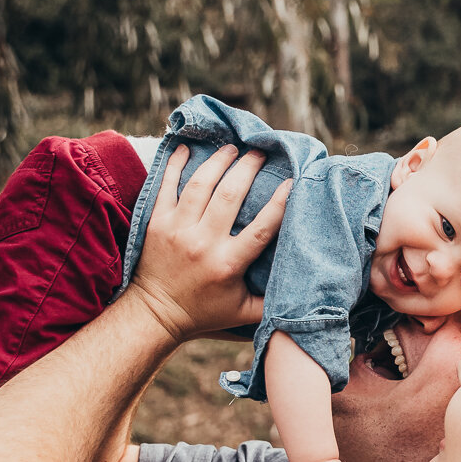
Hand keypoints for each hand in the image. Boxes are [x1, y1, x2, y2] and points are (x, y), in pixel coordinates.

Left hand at [130, 144, 290, 341]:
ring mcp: (177, 229)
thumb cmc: (204, 312)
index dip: (279, 203)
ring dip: (218, 160)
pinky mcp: (157, 223)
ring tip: (232, 148)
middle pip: (229, 194)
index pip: (261, 228)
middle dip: (247, 168)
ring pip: (200, 184)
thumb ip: (273, 302)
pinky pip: (165, 186)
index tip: (291, 181)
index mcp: (227, 263)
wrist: (155, 314)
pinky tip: (186, 147)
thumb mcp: (243, 313)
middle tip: (260, 154)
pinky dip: (175, 164)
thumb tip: (305, 290)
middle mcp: (202, 242)